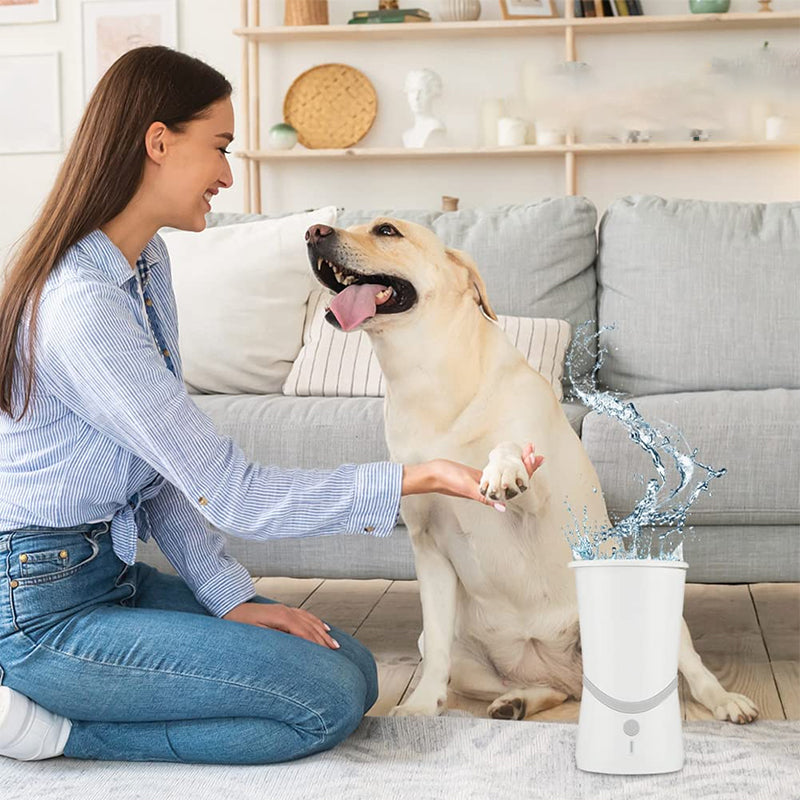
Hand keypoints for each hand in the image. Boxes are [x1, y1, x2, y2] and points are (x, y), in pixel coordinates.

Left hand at [223, 602, 340, 648]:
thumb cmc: (239, 623)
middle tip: (335, 651)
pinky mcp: (283, 610)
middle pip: (311, 626)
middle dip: (324, 639)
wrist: (230, 605)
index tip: (327, 655)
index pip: (304, 633)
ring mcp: (286, 609)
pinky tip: (322, 626)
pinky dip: (316, 622)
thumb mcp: (256, 634)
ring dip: (323, 631)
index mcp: (282, 617)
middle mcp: (287, 611)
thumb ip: (275, 638)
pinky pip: (305, 615)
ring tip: (334, 643)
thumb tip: (293, 646)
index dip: (317, 644)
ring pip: (310, 620)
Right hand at [402, 441, 543, 510]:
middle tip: (537, 452)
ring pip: (508, 472)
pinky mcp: (480, 476)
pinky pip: (498, 470)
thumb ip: (484, 497)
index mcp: (490, 491)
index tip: (535, 459)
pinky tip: (512, 457)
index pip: (514, 482)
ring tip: (529, 450)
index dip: (526, 472)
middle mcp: (491, 488)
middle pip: (514, 477)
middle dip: (527, 465)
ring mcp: (486, 481)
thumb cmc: (448, 480)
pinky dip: (507, 462)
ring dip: (519, 462)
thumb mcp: (467, 486)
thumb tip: (503, 507)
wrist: (433, 474)